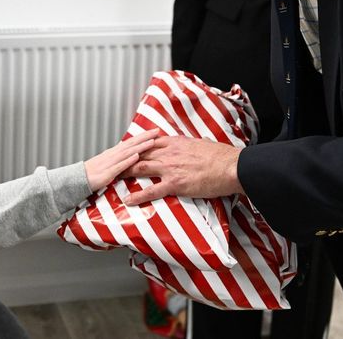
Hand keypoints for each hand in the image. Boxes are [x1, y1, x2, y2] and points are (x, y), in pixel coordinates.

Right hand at [84, 129, 159, 190]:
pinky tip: (136, 156)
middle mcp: (112, 155)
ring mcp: (110, 163)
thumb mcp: (107, 164)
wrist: (77, 180)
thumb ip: (119, 161)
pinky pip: (119, 166)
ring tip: (151, 142)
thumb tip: (130, 157)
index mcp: (113, 153)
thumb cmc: (92, 173)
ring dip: (140, 147)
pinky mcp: (107, 173)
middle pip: (131, 144)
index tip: (153, 132)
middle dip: (145, 137)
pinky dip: (128, 160)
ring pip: (127, 152)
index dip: (142, 136)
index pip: (131, 142)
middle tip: (157, 131)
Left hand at [121, 135, 243, 204]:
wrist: (231, 166)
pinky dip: (137, 196)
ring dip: (124, 173)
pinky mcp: (175, 184)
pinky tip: (127, 200)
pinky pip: (151, 190)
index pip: (148, 143)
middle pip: (139, 154)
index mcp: (175, 142)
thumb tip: (194, 144)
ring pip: (139, 168)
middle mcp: (169, 153)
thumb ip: (191, 145)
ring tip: (112, 178)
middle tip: (112, 164)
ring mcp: (170, 168)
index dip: (135, 147)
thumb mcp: (202, 144)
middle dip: (124, 159)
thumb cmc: (220, 156)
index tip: (125, 150)